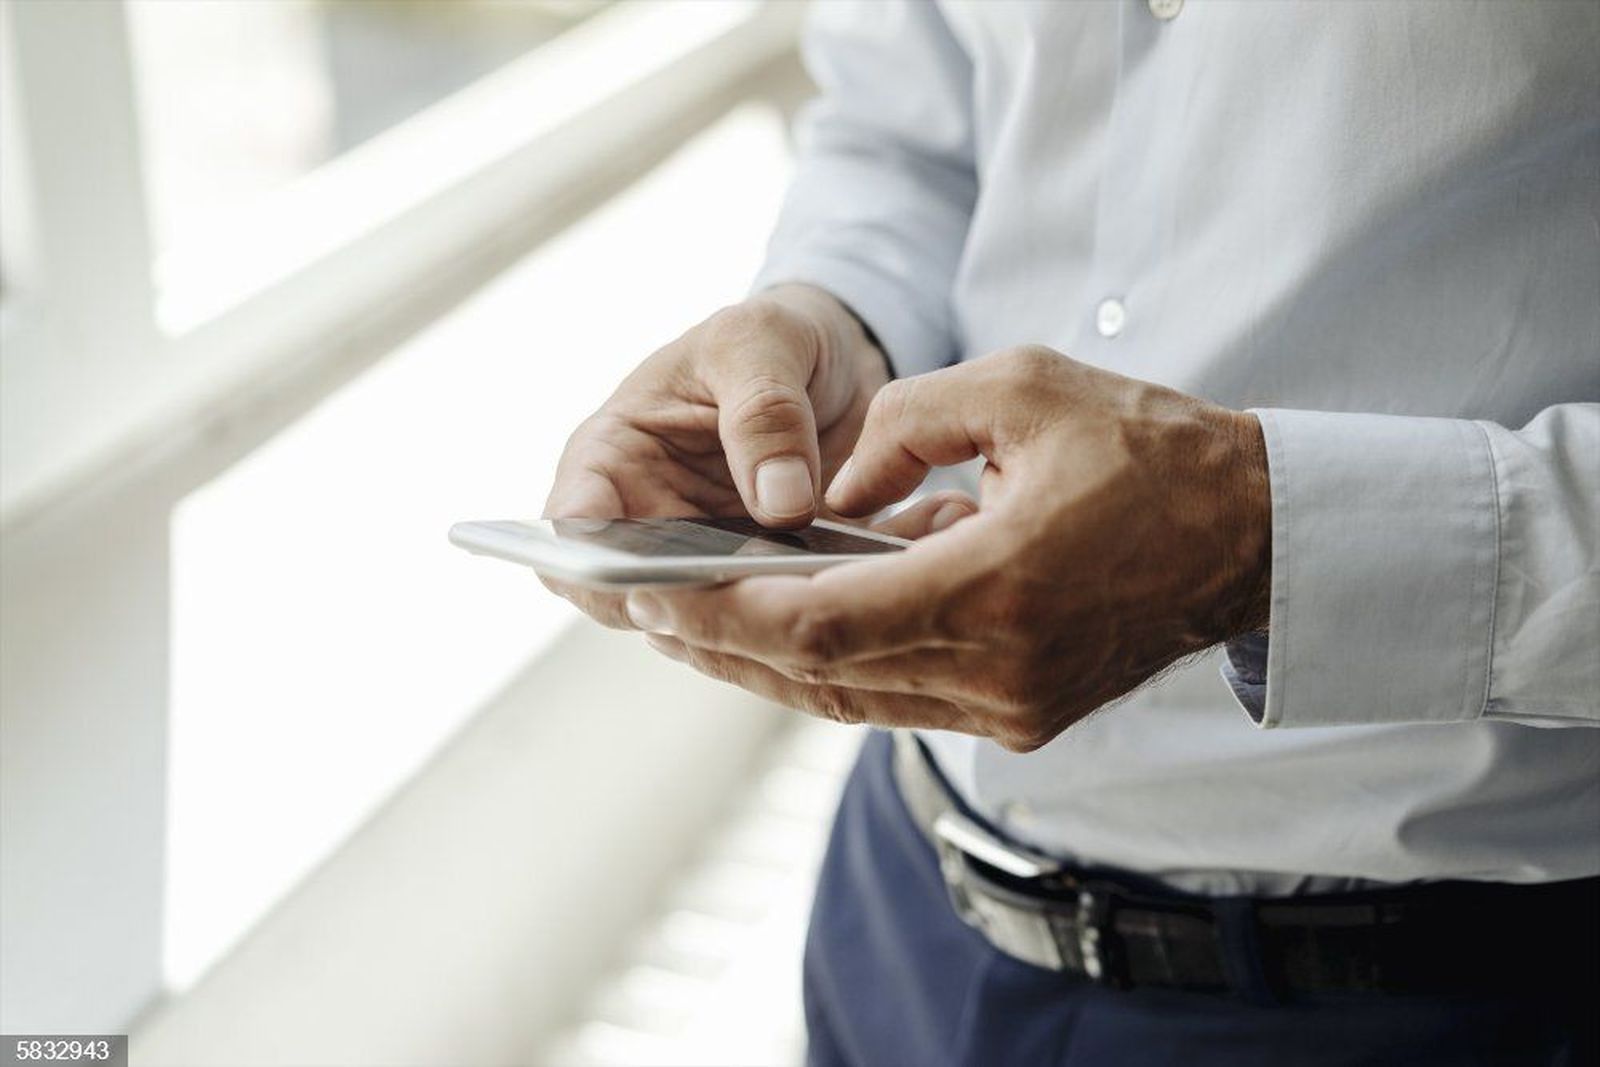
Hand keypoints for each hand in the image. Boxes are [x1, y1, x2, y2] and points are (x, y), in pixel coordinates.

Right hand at [543, 284, 889, 627]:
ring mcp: (709, 561)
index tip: (645, 574)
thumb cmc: (768, 339)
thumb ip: (765, 413)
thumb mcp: (760, 342)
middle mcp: (649, 525)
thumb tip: (780, 507)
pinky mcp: (770, 581)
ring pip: (711, 623)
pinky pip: (778, 619)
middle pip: (635, 599)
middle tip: (752, 592)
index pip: (567, 534)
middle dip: (686, 607)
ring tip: (812, 589)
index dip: (588, 567)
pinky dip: (807, 612)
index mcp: (614, 459)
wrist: (835, 360)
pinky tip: (850, 590)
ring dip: (756, 618)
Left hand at [627, 346, 1271, 751]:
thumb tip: (822, 489)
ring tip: (696, 622)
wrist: (1249, 536)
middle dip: (724, 642)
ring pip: (852, 699)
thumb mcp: (1020, 389)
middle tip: (648, 610)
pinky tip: (785, 628)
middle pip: (818, 677)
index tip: (654, 594)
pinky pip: (898, 697)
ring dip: (769, 663)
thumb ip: (902, 429)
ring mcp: (1012, 709)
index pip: (817, 626)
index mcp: (996, 590)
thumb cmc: (1146, 449)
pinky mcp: (1022, 717)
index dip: (724, 613)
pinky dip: (834, 667)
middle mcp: (998, 672)